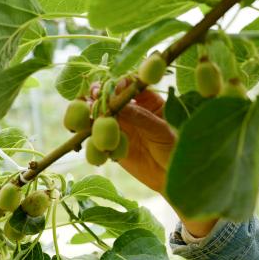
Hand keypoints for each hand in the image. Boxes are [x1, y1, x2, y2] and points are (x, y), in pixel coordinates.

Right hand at [98, 77, 218, 236]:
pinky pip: (95, 137)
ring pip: (97, 115)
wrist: (171, 175)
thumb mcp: (161, 130)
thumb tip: (116, 105)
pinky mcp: (110, 143)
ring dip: (88, 114)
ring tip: (84, 118)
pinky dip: (89, 137)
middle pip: (107, 96)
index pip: (127, 84)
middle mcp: (130, 108)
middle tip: (90, 97)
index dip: (116, 84)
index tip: (109, 89)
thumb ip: (140, 117)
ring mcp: (119, 125)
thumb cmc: (175, 147)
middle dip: (97, 96)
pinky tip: (87, 138)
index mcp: (146, 98)